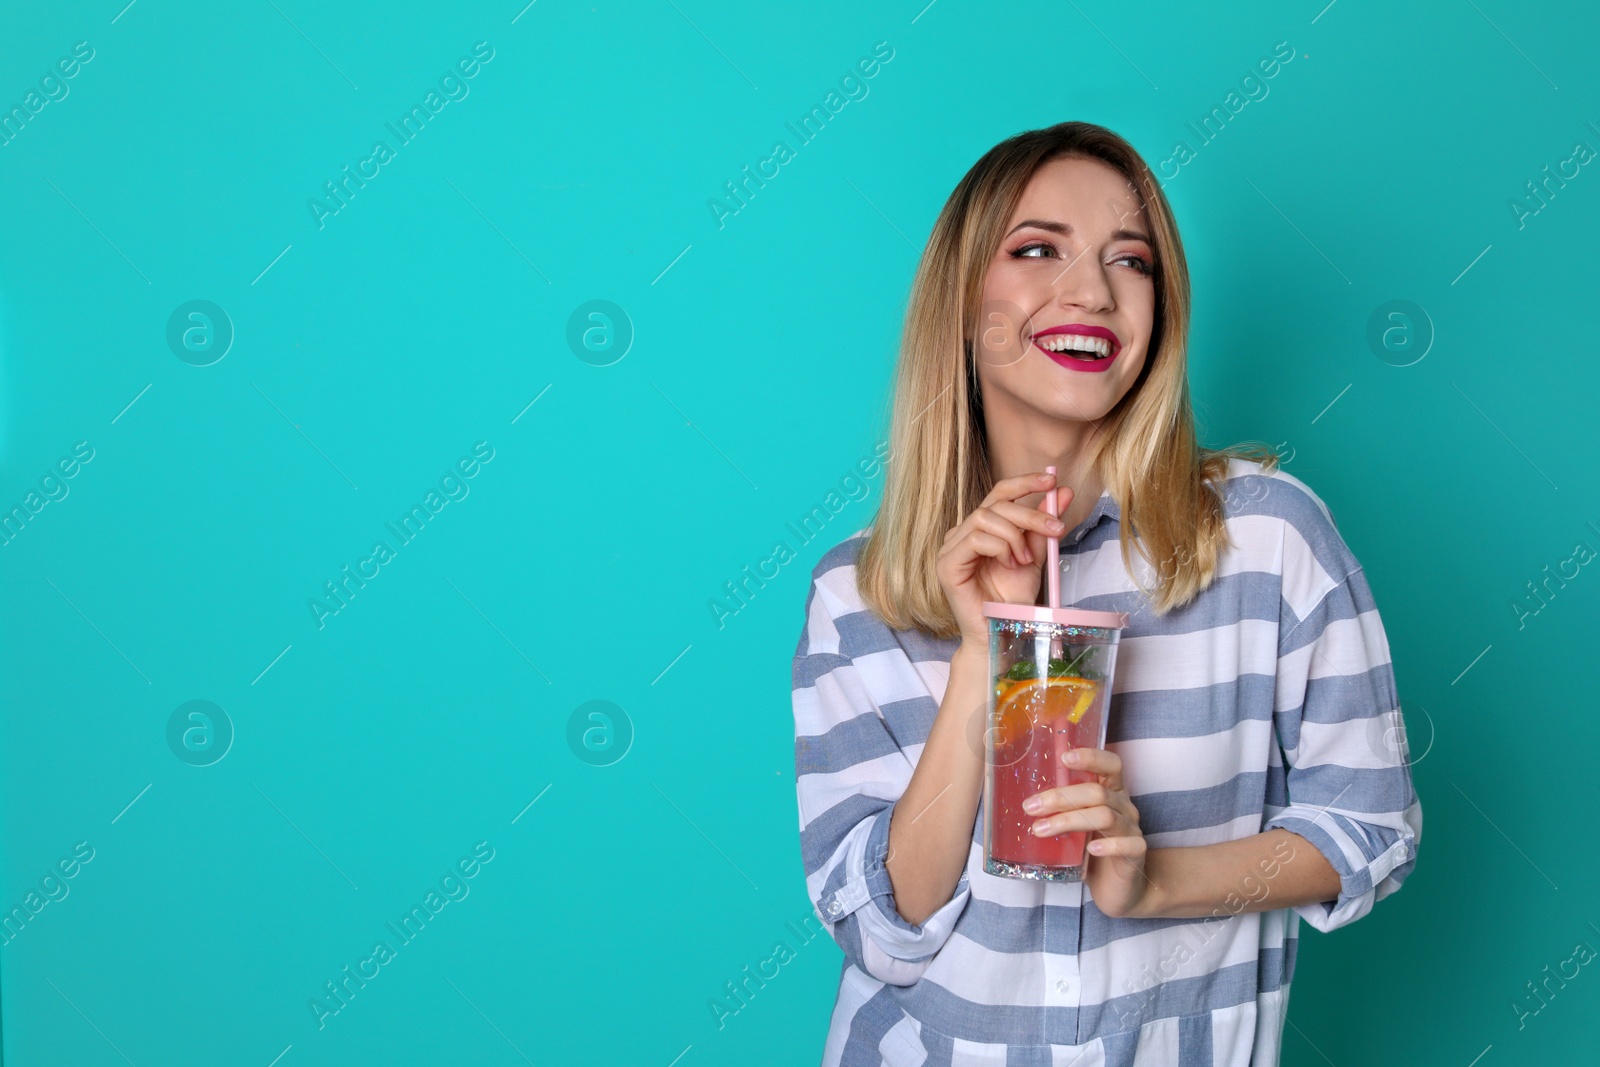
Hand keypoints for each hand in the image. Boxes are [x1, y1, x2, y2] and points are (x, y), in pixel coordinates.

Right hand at [936, 471, 1072, 646]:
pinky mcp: (947, 564)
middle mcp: (962, 534)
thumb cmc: (1013, 600)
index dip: (1024, 483)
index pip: (999, 494)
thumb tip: (1064, 492)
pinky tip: (1009, 564)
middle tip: (1056, 527)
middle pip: (995, 504)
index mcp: (980, 529)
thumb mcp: (1035, 556)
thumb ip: (1043, 527)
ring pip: (985, 517)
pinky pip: (975, 539)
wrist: (1003, 633)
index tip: (1052, 480)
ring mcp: (950, 548)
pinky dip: (1000, 548)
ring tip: (1025, 560)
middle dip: (1030, 513)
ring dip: (1014, 536)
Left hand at [1021, 746, 1154, 918]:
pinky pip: (1127, 846)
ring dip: (1069, 821)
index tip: (1064, 758)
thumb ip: (1060, 811)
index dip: (1091, 757)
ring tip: (1041, 829)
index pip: (1111, 765)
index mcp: (1112, 792)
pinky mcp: (1136, 855)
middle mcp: (1124, 807)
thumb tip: (1021, 802)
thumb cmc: (1092, 850)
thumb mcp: (1075, 824)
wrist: (1118, 887)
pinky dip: (1107, 846)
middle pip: (1098, 792)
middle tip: (1031, 807)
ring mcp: (1132, 830)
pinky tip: (1090, 849)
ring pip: (1105, 816)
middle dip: (1061, 797)